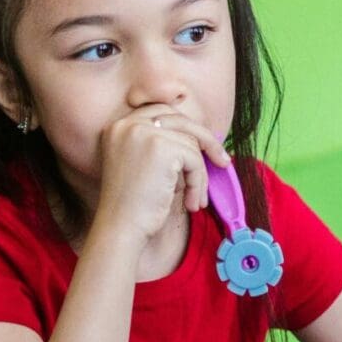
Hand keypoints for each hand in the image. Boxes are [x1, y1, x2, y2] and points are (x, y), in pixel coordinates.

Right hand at [88, 94, 230, 254]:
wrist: (120, 229)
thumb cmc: (133, 207)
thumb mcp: (143, 166)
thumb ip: (162, 145)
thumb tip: (203, 138)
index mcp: (119, 127)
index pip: (161, 112)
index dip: (186, 128)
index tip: (203, 147)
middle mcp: (128, 124)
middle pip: (180, 120)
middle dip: (205, 141)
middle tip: (222, 162)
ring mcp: (143, 132)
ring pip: (191, 143)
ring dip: (200, 174)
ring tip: (195, 199)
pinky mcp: (161, 147)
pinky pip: (195, 159)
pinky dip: (198, 183)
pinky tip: (191, 203)